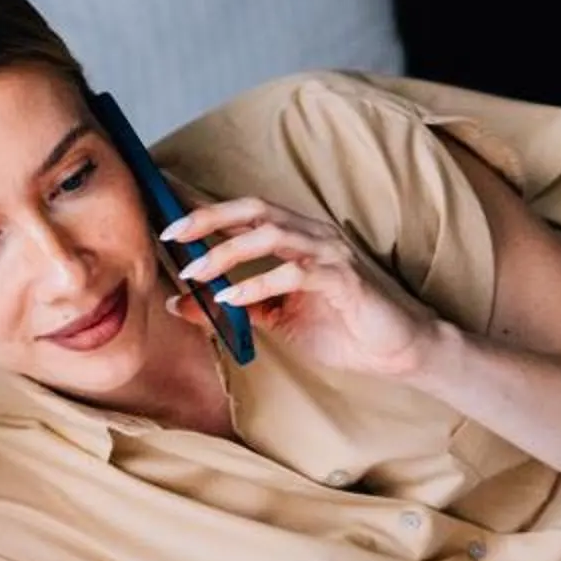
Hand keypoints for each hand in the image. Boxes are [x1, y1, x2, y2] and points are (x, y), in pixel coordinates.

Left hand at [162, 196, 442, 379]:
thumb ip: (232, 307)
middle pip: (253, 210)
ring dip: (227, 252)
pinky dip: (258, 284)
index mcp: (296, 237)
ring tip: (195, 272)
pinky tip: (232, 298)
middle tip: (170, 234)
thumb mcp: (275, 320)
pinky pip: (294, 273)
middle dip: (208, 219)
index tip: (165, 219)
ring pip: (271, 235)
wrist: (395, 349)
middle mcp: (312, 235)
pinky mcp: (343, 279)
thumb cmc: (340, 328)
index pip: (244, 212)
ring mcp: (329, 254)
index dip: (204, 211)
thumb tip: (179, 303)